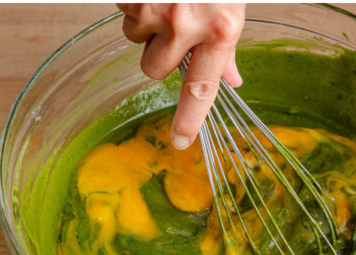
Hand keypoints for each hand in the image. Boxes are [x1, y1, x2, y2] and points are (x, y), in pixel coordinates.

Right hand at [117, 3, 244, 149]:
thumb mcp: (231, 5)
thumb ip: (227, 42)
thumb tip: (231, 79)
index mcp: (219, 28)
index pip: (201, 87)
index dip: (189, 118)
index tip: (181, 139)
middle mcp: (185, 24)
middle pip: (154, 68)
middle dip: (157, 52)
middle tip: (172, 23)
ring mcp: (155, 10)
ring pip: (134, 37)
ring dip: (145, 21)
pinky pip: (124, 12)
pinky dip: (134, 2)